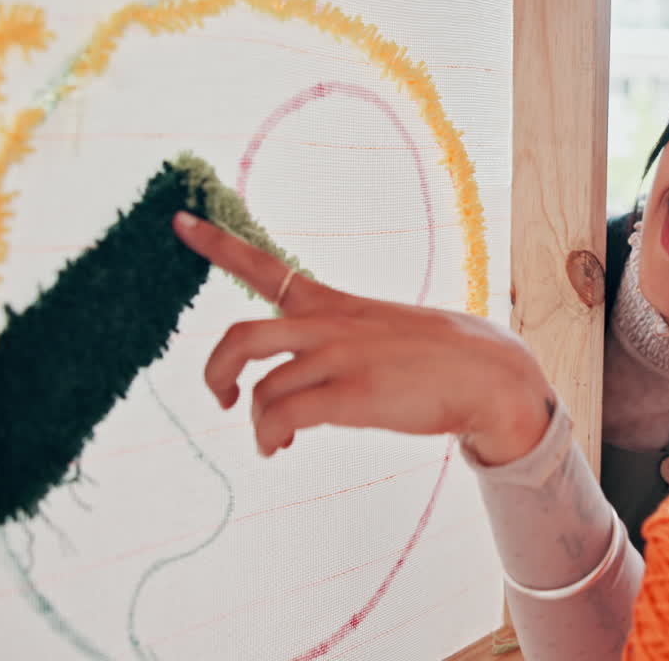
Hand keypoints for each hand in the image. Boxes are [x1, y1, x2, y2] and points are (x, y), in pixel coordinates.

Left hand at [172, 212, 554, 465]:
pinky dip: (269, 436)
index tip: (180, 221)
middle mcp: (329, 326)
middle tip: (221, 395)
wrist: (488, 373)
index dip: (218, 244)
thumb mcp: (381, 329)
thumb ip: (338, 340)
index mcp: (334, 305)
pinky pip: (284, 415)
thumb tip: (307, 373)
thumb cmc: (436, 358)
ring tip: (271, 440)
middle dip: (216, 368)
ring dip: (256, 422)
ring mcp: (340, 359)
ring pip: (261, 388)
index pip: (266, 266)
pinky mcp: (353, 395)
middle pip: (242, 335)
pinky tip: (279, 447)